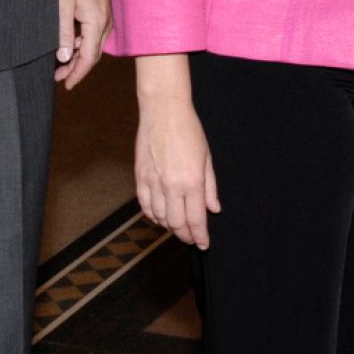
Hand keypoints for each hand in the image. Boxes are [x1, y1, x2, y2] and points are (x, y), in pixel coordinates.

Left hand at [55, 0, 111, 88]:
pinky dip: (84, 43)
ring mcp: (107, 16)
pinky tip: (71, 43)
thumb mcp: (62, 5)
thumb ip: (64, 32)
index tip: (66, 85)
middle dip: (77, 68)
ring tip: (61, 63)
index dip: (78, 74)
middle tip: (59, 77)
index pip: (89, 58)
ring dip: (80, 56)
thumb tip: (64, 58)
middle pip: (94, 54)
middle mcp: (106, 22)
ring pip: (95, 45)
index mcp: (96, 23)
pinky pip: (96, 34)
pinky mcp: (105, 10)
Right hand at [136, 94, 220, 248]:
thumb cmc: (188, 129)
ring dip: (169, 226)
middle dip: (185, 235)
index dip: (200, 236)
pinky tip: (160, 215)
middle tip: (191, 237)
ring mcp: (153, 182)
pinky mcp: (140, 176)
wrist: (163, 110)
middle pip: (176, 223)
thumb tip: (214, 209)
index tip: (203, 244)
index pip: (196, 220)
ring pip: (159, 217)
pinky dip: (153, 215)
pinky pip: (145, 205)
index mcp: (192, 181)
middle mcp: (171, 185)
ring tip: (177, 225)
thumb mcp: (206, 157)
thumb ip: (210, 187)